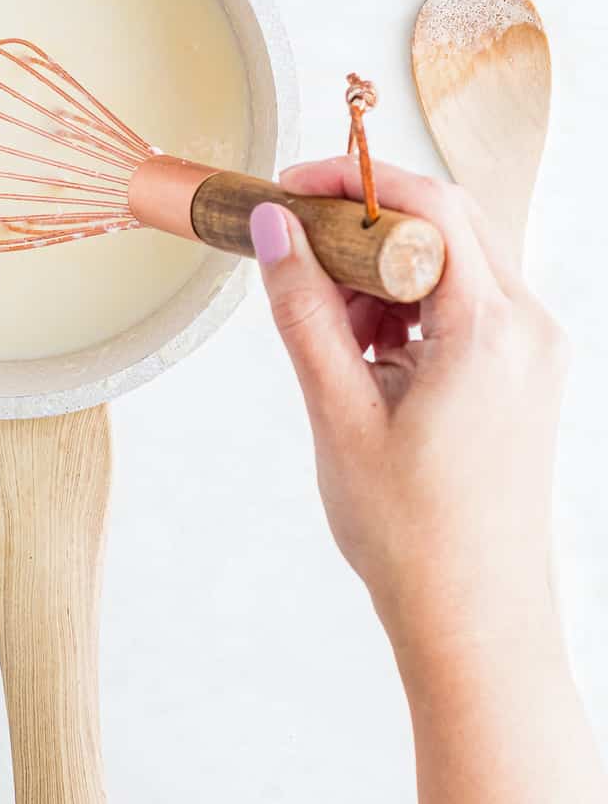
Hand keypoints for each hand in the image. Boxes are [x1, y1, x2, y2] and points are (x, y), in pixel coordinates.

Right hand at [249, 157, 568, 671]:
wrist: (475, 622)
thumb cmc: (413, 535)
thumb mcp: (338, 412)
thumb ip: (302, 309)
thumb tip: (270, 228)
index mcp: (491, 330)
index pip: (430, 205)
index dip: (353, 181)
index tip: (290, 189)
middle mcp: (529, 328)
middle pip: (448, 224)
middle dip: (363, 225)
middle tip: (297, 250)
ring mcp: (534, 351)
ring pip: (455, 263)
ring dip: (384, 270)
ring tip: (330, 326)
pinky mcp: (524, 374)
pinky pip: (466, 304)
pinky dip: (410, 306)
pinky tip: (366, 353)